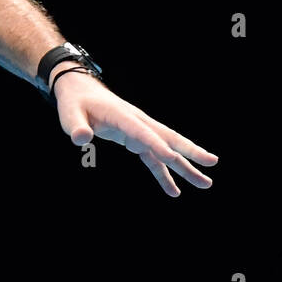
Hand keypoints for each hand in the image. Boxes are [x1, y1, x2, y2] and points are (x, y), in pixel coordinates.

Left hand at [53, 68, 218, 196]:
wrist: (79, 90)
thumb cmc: (74, 103)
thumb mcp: (70, 115)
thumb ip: (76, 127)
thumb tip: (81, 139)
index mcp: (122, 116)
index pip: (143, 132)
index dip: (157, 144)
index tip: (172, 158)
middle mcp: (137, 122)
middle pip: (167, 137)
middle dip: (189, 151)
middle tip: (212, 163)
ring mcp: (139, 130)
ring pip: (167, 148)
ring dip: (184, 166)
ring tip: (205, 183)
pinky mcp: (135, 138)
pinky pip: (153, 158)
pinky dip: (163, 173)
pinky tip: (174, 191)